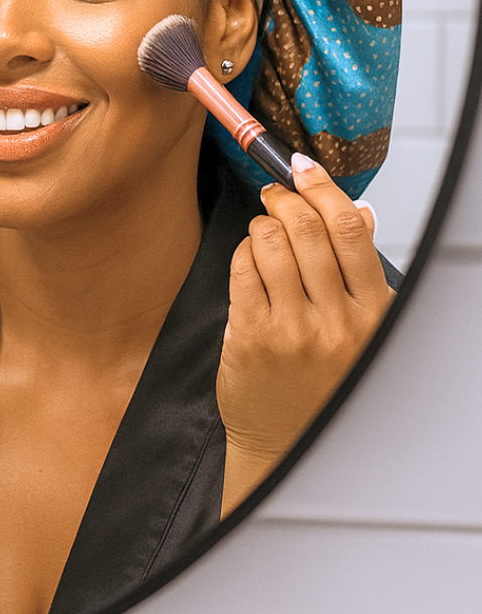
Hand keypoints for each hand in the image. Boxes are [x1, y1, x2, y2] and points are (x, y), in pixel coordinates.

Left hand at [217, 155, 394, 515]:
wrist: (287, 445)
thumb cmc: (323, 385)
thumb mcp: (363, 331)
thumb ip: (360, 272)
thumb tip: (360, 212)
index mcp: (373, 314)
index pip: (351, 230)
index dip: (324, 188)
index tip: (305, 168)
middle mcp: (337, 321)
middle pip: (307, 230)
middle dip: (285, 197)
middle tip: (274, 190)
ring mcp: (292, 330)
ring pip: (270, 243)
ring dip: (261, 223)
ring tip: (262, 225)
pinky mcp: (251, 337)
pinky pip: (241, 270)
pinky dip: (242, 251)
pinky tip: (247, 255)